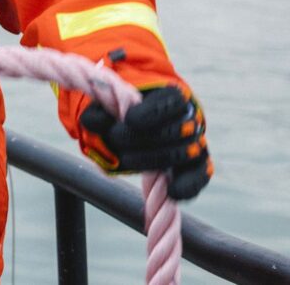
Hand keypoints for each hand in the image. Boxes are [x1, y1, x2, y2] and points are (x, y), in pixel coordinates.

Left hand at [79, 85, 211, 199]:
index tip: (130, 119)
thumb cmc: (124, 113)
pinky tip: (172, 191)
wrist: (142, 124)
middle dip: (141, 138)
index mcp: (171, 97)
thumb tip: (90, 122)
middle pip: (173, 130)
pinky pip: (199, 177)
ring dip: (152, 160)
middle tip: (115, 139)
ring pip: (182, 153)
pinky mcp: (197, 165)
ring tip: (125, 159)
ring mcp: (195, 143)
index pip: (169, 103)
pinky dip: (187, 185)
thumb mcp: (110, 106)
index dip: (151, 113)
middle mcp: (188, 118)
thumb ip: (99, 112)